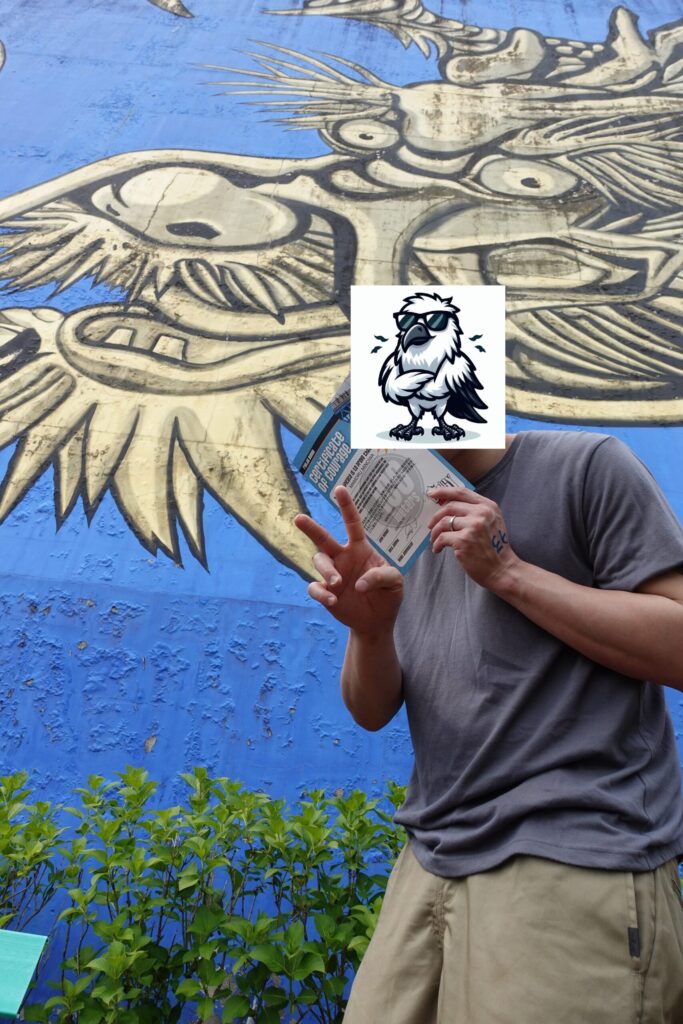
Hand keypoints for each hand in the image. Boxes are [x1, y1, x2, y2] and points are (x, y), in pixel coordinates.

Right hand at [294, 486, 403, 634]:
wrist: (377, 621)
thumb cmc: (387, 595)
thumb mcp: (395, 583)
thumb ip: (382, 576)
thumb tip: (359, 583)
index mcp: (360, 549)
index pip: (352, 523)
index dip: (346, 506)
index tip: (340, 488)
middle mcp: (342, 557)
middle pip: (323, 538)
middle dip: (310, 528)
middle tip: (299, 518)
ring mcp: (332, 574)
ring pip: (319, 562)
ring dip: (326, 571)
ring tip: (337, 583)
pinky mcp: (325, 592)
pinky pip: (315, 588)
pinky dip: (321, 594)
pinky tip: (332, 600)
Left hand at [427, 485, 519, 590]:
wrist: (502, 570)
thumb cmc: (494, 548)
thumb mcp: (491, 523)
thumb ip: (474, 512)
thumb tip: (446, 505)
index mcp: (488, 506)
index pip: (461, 492)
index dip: (443, 491)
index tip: (431, 493)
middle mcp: (482, 514)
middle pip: (449, 506)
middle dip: (435, 516)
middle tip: (430, 526)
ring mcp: (473, 527)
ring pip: (443, 522)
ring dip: (434, 532)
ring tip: (434, 540)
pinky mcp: (464, 541)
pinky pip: (442, 537)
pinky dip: (436, 544)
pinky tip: (438, 550)